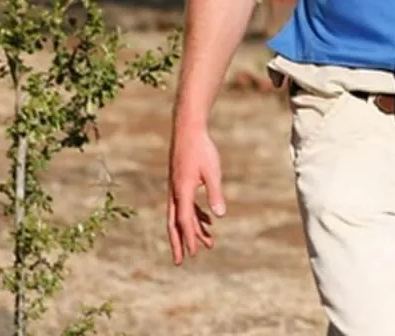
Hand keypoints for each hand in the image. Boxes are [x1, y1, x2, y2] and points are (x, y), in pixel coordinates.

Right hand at [167, 125, 224, 264]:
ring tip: (207, 244)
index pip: (184, 221)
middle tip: (181, 262)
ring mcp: (176, 189)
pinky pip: (186, 206)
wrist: (188, 131)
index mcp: (182, 191)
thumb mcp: (212, 172)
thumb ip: (215, 194)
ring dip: (192, 230)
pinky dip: (196, 216)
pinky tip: (209, 222)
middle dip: (178, 243)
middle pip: (174, 224)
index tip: (193, 254)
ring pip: (181, 216)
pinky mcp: (181, 184)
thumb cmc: (202, 150)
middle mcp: (175, 193)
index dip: (188, 238)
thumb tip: (219, 215)